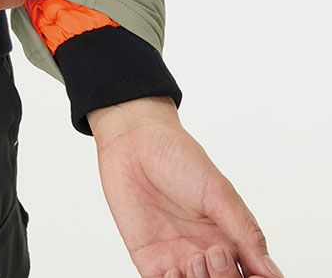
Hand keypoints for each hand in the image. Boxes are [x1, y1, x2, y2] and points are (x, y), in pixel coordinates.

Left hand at [87, 97, 283, 277]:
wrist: (133, 142)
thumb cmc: (177, 156)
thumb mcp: (217, 191)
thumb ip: (244, 231)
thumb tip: (272, 272)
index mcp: (228, 234)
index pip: (253, 274)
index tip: (252, 274)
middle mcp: (205, 249)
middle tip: (215, 252)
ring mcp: (177, 256)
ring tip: (195, 258)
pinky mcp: (150, 259)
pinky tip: (173, 271)